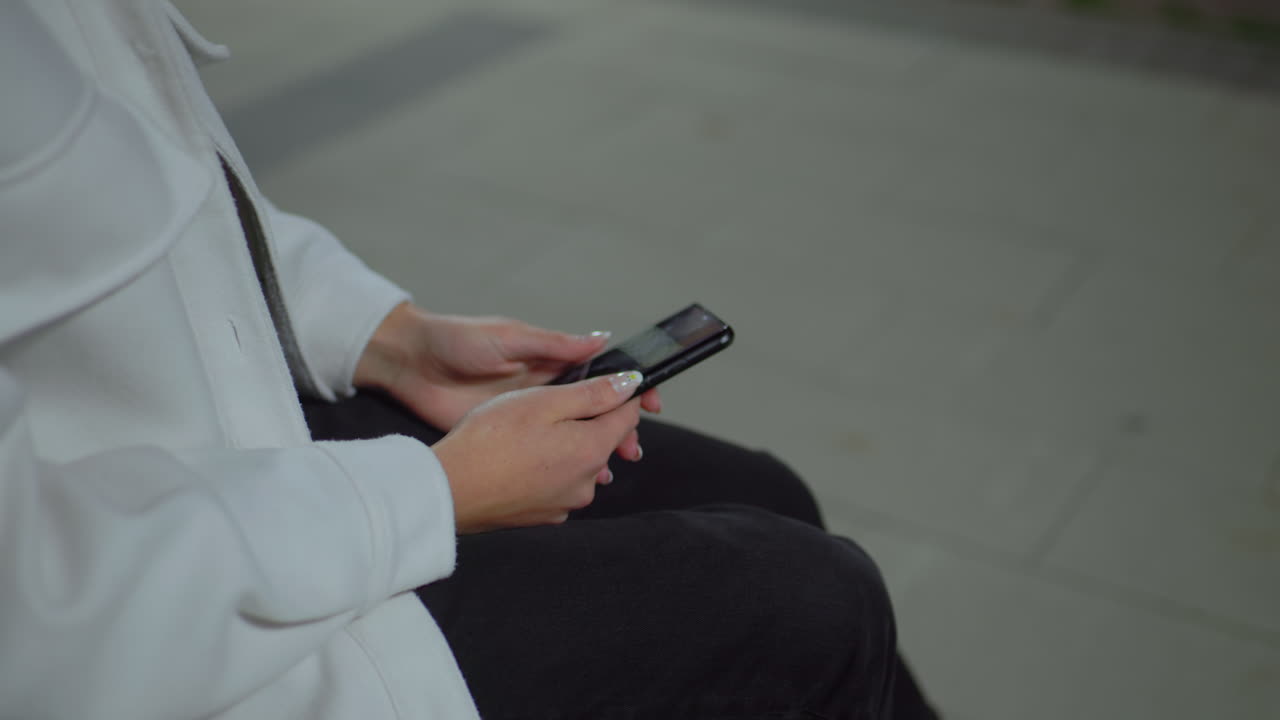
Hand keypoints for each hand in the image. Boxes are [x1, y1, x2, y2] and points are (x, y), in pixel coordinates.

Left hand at [353, 304, 660, 443]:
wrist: (411, 365)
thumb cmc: (458, 343)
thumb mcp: (510, 339)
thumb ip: (555, 344)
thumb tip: (602, 339)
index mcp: (549, 364)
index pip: (599, 378)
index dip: (625, 390)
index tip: (649, 400)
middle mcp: (543, 394)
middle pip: (592, 415)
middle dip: (617, 431)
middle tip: (632, 447)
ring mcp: (526, 421)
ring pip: (572, 441)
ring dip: (595, 455)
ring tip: (609, 468)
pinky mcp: (507, 441)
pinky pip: (543, 459)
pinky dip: (564, 470)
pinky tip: (576, 480)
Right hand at [433, 372, 643, 532]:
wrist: (450, 489)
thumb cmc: (489, 440)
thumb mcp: (544, 401)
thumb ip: (593, 393)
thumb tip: (631, 384)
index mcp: (593, 449)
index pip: (628, 416)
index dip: (619, 394)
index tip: (604, 384)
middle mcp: (588, 482)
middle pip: (603, 440)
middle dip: (585, 420)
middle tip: (545, 406)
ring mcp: (566, 503)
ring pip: (579, 462)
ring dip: (564, 445)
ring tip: (525, 433)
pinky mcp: (544, 514)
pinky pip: (557, 482)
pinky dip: (545, 468)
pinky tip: (517, 458)